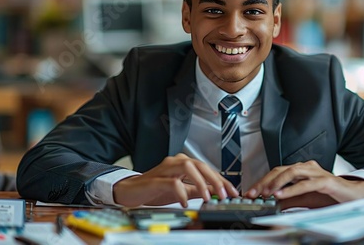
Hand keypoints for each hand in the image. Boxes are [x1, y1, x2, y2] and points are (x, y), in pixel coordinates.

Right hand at [113, 153, 238, 206]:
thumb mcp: (181, 190)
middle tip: (224, 195)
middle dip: (215, 180)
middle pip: (201, 165)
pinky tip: (184, 202)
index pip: (208, 169)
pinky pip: (172, 182)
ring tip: (207, 197)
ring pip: (189, 167)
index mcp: (184, 163)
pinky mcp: (156, 178)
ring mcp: (166, 168)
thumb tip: (214, 194)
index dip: (222, 180)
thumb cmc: (155, 189)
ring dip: (201, 182)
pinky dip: (181, 192)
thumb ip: (197, 190)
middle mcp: (177, 161)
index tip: (233, 192)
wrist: (130, 190)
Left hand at [243, 160, 363, 209]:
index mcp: (300, 170)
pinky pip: (306, 184)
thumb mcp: (303, 199)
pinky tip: (281, 195)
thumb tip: (270, 203)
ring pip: (292, 172)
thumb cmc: (329, 196)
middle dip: (264, 182)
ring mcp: (316, 172)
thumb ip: (287, 200)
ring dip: (276, 183)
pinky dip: (291, 189)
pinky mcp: (326, 181)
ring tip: (266, 193)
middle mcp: (307, 168)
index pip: (276, 172)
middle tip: (253, 193)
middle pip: (281, 170)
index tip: (250, 192)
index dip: (262, 181)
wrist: (353, 197)